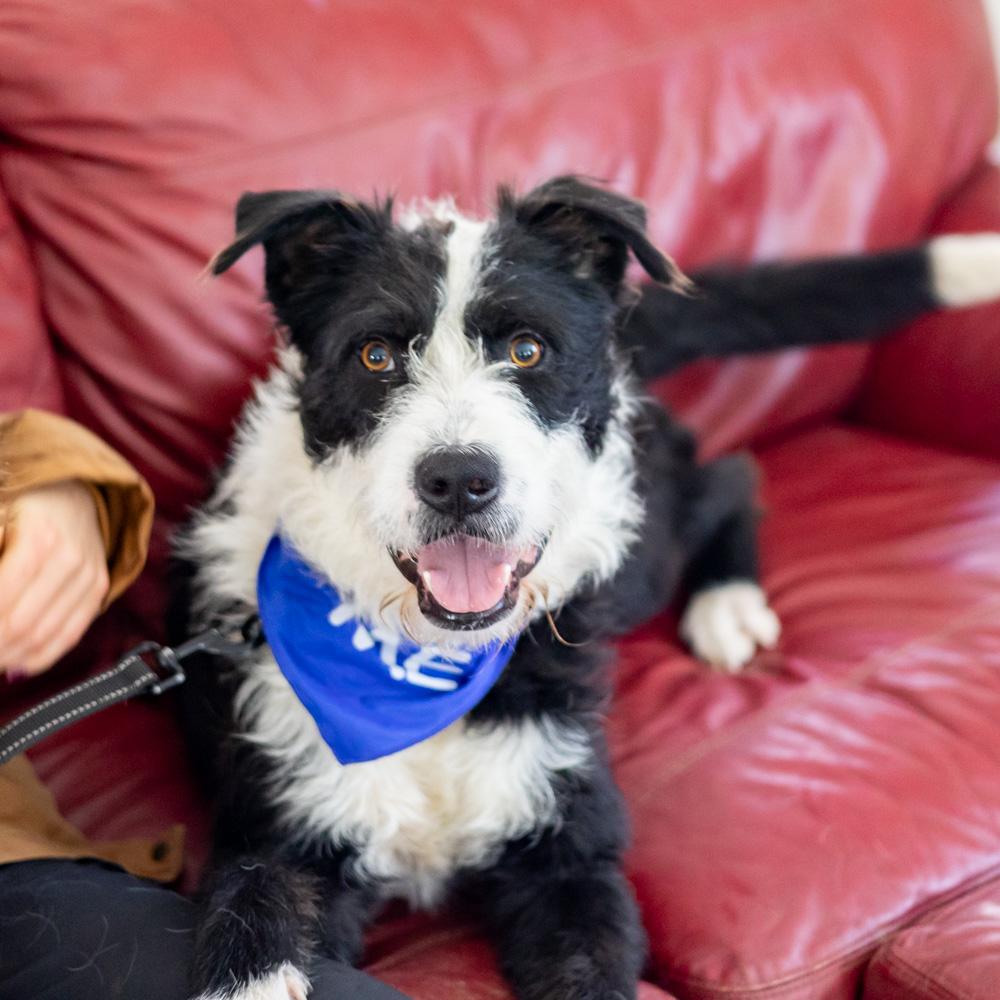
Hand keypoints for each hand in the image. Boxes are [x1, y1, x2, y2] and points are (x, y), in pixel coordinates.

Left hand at [0, 480, 108, 678]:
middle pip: (21, 624)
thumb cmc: (27, 504)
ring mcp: (89, 577)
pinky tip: (15, 663)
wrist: (76, 493)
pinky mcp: (98, 590)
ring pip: (43, 636)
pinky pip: (69, 635)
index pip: (2, 599)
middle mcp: (71, 560)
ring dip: (9, 656)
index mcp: (41, 538)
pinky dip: (39, 658)